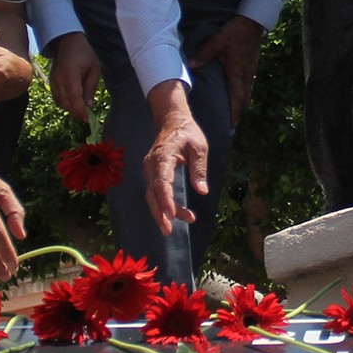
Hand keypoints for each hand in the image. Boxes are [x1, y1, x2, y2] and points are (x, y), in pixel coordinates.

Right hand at [47, 32, 100, 124]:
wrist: (67, 42)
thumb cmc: (85, 55)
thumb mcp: (94, 70)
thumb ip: (90, 89)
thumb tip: (89, 107)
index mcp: (71, 75)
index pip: (74, 98)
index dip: (81, 111)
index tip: (89, 119)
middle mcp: (59, 80)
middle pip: (66, 104)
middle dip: (77, 112)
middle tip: (88, 114)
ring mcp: (53, 82)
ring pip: (61, 103)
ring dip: (72, 108)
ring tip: (83, 107)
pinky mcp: (51, 83)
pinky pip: (57, 99)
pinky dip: (66, 103)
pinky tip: (75, 101)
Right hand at [144, 82, 205, 236]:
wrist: (173, 121)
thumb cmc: (188, 133)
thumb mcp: (199, 147)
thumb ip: (199, 169)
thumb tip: (202, 191)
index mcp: (163, 156)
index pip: (161, 181)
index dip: (165, 199)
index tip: (171, 214)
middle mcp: (152, 164)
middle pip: (153, 192)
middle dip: (160, 213)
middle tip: (168, 231)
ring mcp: (150, 170)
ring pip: (153, 195)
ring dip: (164, 211)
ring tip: (186, 220)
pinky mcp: (153, 174)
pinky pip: (155, 192)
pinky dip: (164, 204)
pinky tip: (176, 214)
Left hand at [188, 15, 264, 126]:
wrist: (253, 22)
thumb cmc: (235, 32)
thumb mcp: (216, 42)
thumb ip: (203, 55)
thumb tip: (190, 65)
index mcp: (237, 73)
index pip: (236, 98)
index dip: (234, 113)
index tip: (231, 126)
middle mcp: (246, 75)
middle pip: (243, 100)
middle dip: (237, 113)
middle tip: (231, 125)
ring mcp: (251, 71)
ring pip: (247, 93)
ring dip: (241, 104)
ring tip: (235, 113)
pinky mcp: (252, 66)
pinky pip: (249, 85)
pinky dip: (244, 94)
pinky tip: (240, 94)